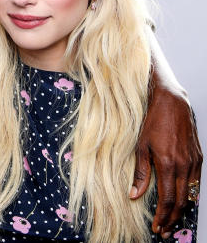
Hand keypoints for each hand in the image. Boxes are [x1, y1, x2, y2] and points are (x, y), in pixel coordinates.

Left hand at [131, 82, 201, 236]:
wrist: (172, 103)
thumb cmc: (153, 122)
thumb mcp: (140, 146)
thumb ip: (140, 173)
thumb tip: (134, 195)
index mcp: (168, 164)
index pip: (167, 199)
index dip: (162, 216)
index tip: (157, 227)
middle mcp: (185, 166)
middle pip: (181, 201)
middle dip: (173, 218)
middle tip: (165, 230)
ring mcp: (195, 163)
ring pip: (191, 194)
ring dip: (182, 209)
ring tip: (172, 220)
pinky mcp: (199, 158)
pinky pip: (196, 183)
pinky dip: (190, 195)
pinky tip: (182, 201)